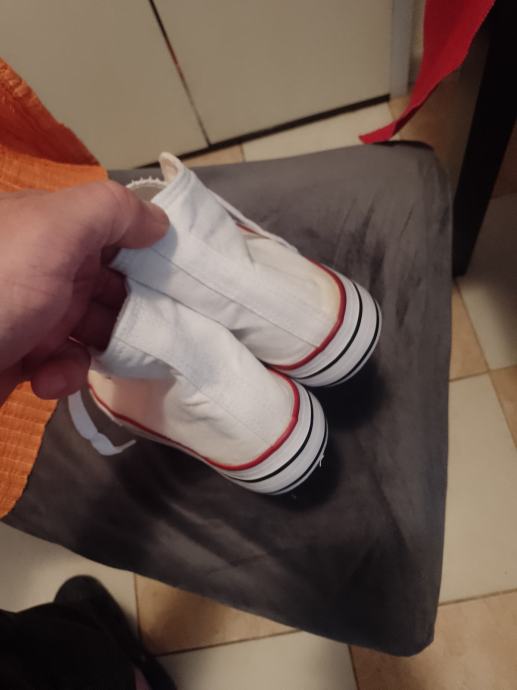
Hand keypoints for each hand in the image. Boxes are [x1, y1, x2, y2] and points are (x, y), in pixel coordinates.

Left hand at [0, 182, 167, 402]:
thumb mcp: (53, 230)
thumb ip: (111, 212)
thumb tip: (159, 221)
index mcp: (51, 230)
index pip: (113, 232)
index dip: (147, 251)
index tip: (180, 278)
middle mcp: (44, 268)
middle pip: (110, 284)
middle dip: (134, 308)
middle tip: (158, 329)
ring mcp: (33, 315)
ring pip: (94, 329)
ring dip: (102, 347)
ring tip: (97, 358)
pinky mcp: (23, 358)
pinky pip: (64, 364)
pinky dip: (64, 374)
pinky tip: (47, 380)